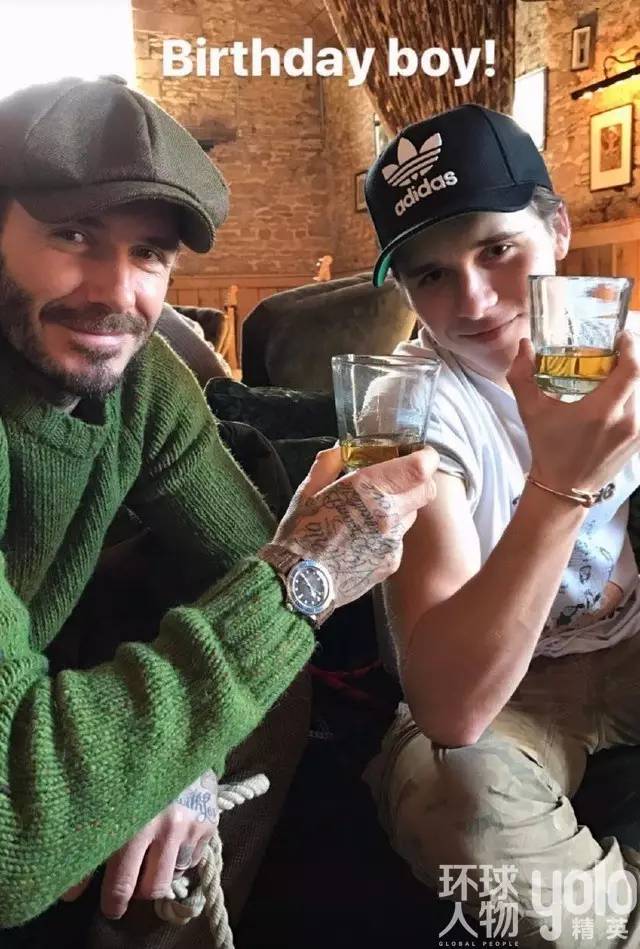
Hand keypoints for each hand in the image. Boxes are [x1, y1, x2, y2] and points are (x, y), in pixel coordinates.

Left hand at [62, 770, 217, 918]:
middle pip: (152, 888)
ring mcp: (191, 825)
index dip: (112, 902)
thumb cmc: (131, 767)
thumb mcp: (106, 797)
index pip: (121, 884)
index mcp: (135, 823)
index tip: (108, 906)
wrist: (172, 736)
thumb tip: (71, 890)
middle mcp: (167, 827)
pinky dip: (180, 855)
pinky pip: (193, 858)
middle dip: (136, 891)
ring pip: (173, 875)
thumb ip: (90, 839)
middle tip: (125, 889)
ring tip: (151, 854)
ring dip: (159, 871)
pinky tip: (171, 836)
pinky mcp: (209, 821)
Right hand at [267, 444, 438, 607]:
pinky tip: (364, 539)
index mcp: (368, 488)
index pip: (420, 468)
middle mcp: (388, 513)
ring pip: (413, 514)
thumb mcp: (308, 491)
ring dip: (402, 507)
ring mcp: (393, 540)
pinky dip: (388, 534)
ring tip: (374, 512)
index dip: (425, 457)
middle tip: (400, 479)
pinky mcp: (392, 562)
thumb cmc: (300, 534)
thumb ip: (329, 464)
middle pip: (427, 490)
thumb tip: (341, 450)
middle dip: (418, 480)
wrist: (300, 584)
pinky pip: (398, 539)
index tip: (419, 453)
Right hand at [508, 332, 639, 493]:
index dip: (630, 348)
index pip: (631, 370)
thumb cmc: (548, 449)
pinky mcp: (639, 442)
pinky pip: (638, 411)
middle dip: (626, 363)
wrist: (563, 489)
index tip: (622, 337)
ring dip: (627, 382)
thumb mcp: (531, 412)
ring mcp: (636, 433)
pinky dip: (628, 399)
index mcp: (602, 411)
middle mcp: (626, 421)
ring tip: (608, 380)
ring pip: (638, 394)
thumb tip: (524, 345)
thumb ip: (524, 376)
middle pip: (637, 379)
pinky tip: (610, 402)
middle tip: (609, 356)